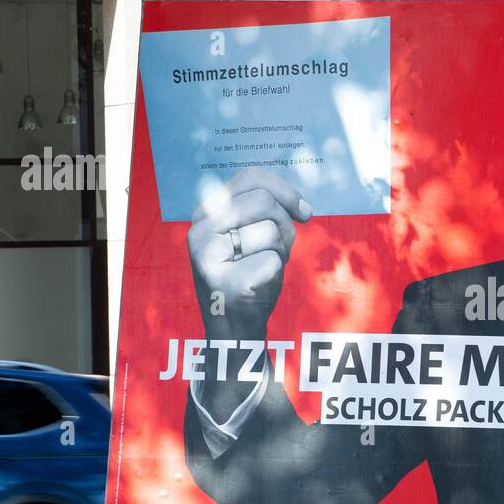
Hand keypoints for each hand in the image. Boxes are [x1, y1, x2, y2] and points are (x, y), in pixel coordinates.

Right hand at [187, 167, 311, 343]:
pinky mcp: (228, 280)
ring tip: (262, 267)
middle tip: (281, 247)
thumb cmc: (247, 273)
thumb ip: (262, 210)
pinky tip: (259, 284)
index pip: (250, 178)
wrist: (233, 325)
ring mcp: (209, 256)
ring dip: (280, 251)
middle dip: (285, 225)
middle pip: (264, 201)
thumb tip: (302, 207)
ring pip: (271, 231)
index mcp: (204, 213)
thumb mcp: (248, 234)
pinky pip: (273, 260)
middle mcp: (199, 230)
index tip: (304, 211)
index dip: (285, 190)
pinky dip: (276, 272)